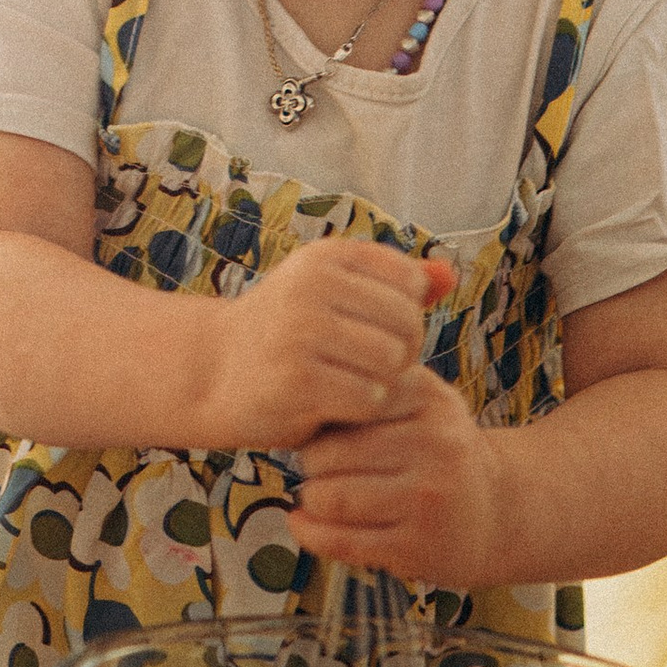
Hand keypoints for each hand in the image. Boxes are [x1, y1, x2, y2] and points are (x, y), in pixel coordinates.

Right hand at [207, 240, 453, 452]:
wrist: (215, 371)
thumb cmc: (288, 333)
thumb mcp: (335, 295)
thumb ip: (394, 285)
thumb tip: (451, 276)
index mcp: (325, 256)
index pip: (410, 283)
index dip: (407, 315)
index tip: (376, 333)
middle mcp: (312, 285)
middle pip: (408, 325)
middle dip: (401, 355)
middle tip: (369, 370)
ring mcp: (301, 332)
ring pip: (392, 363)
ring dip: (383, 384)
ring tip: (354, 386)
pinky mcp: (297, 380)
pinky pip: (369, 398)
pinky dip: (363, 410)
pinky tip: (338, 407)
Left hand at [289, 374, 509, 589]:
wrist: (497, 512)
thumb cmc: (439, 451)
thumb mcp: (423, 402)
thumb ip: (374, 387)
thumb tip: (300, 395)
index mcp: (429, 400)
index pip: (345, 402)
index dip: (320, 416)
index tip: (317, 426)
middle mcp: (434, 445)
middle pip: (329, 452)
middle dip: (309, 461)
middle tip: (312, 465)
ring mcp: (426, 499)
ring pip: (331, 498)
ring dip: (311, 499)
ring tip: (317, 493)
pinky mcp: (417, 546)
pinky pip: (341, 541)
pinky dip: (310, 532)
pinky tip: (303, 522)